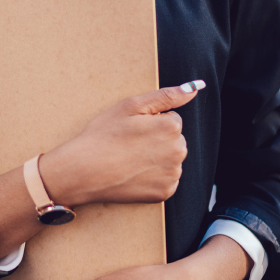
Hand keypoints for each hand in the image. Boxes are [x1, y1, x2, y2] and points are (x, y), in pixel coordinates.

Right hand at [40, 82, 203, 207]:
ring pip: (171, 159)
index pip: (171, 119)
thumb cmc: (104, 135)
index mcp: (171, 127)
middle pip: (174, 139)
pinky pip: (166, 179)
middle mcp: (178, 151)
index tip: (133, 130)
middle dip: (157, 139)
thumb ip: (167, 95)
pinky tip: (135, 174)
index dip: (151, 122)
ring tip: (130, 159)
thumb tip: (196, 87)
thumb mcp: (131, 106)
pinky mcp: (165, 192)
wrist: (83, 171)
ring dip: (157, 158)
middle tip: (130, 144)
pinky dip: (154, 177)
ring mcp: (172, 174)